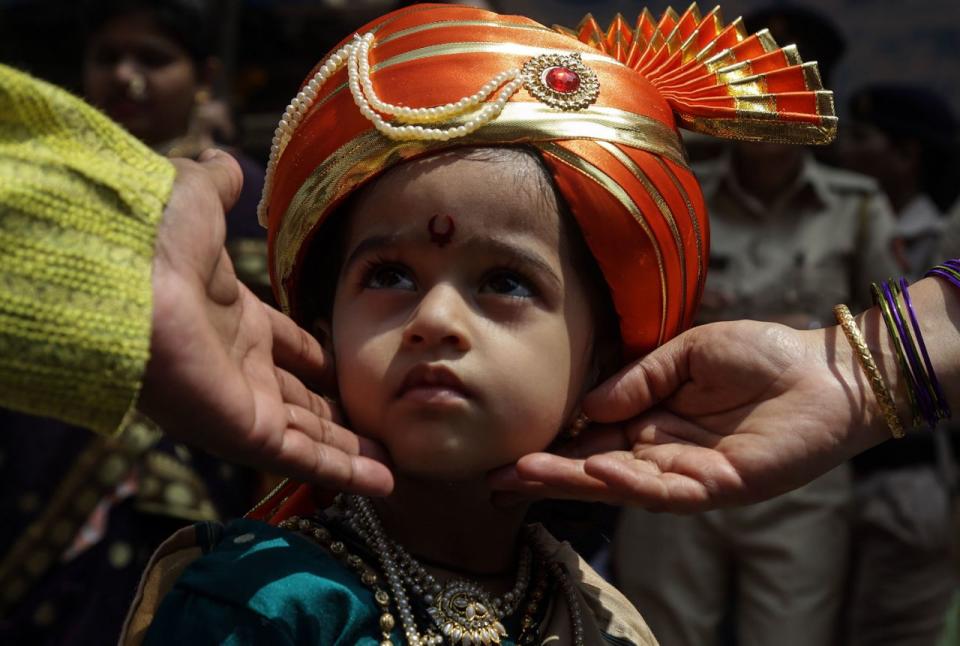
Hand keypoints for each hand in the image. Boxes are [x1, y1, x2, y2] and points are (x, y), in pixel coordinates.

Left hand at [138, 150, 392, 494]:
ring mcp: (242, 404)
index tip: (347, 370)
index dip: (317, 360)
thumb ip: (218, 187)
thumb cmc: (160, 237)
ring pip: (308, 437)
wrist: (129, 275)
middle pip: (301, 401)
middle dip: (338, 417)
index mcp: (234, 321)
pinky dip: (344, 473)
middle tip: (380, 428)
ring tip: (395, 468)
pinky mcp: (245, 432)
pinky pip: (304, 458)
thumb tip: (224, 161)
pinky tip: (383, 483)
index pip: (287, 347)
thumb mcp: (197, 200)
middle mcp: (238, 369)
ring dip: (350, 454)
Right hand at [490, 320, 888, 510]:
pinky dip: (631, 482)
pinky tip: (599, 468)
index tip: (506, 448)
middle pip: (595, 469)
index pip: (591, 439)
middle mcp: (662, 453)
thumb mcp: (685, 352)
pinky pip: (668, 489)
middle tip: (496, 478)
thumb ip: (638, 379)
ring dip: (575, 481)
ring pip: (622, 484)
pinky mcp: (721, 485)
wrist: (823, 369)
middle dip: (547, 474)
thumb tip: (589, 407)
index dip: (552, 445)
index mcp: (651, 421)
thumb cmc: (759, 355)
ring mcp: (689, 473)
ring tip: (528, 473)